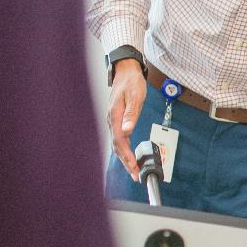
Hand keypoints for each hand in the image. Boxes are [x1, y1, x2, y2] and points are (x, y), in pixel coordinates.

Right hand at [107, 59, 145, 178]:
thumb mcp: (136, 96)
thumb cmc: (131, 82)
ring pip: (117, 144)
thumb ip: (131, 114)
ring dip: (125, 158)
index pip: (120, 141)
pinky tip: (129, 156)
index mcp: (115, 116)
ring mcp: (112, 120)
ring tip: (133, 170)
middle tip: (135, 175)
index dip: (126, 155)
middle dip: (126, 162)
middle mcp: (111, 120)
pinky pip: (118, 138)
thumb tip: (127, 131)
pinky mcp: (116, 120)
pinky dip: (124, 149)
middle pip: (117, 146)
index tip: (133, 166)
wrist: (125, 70)